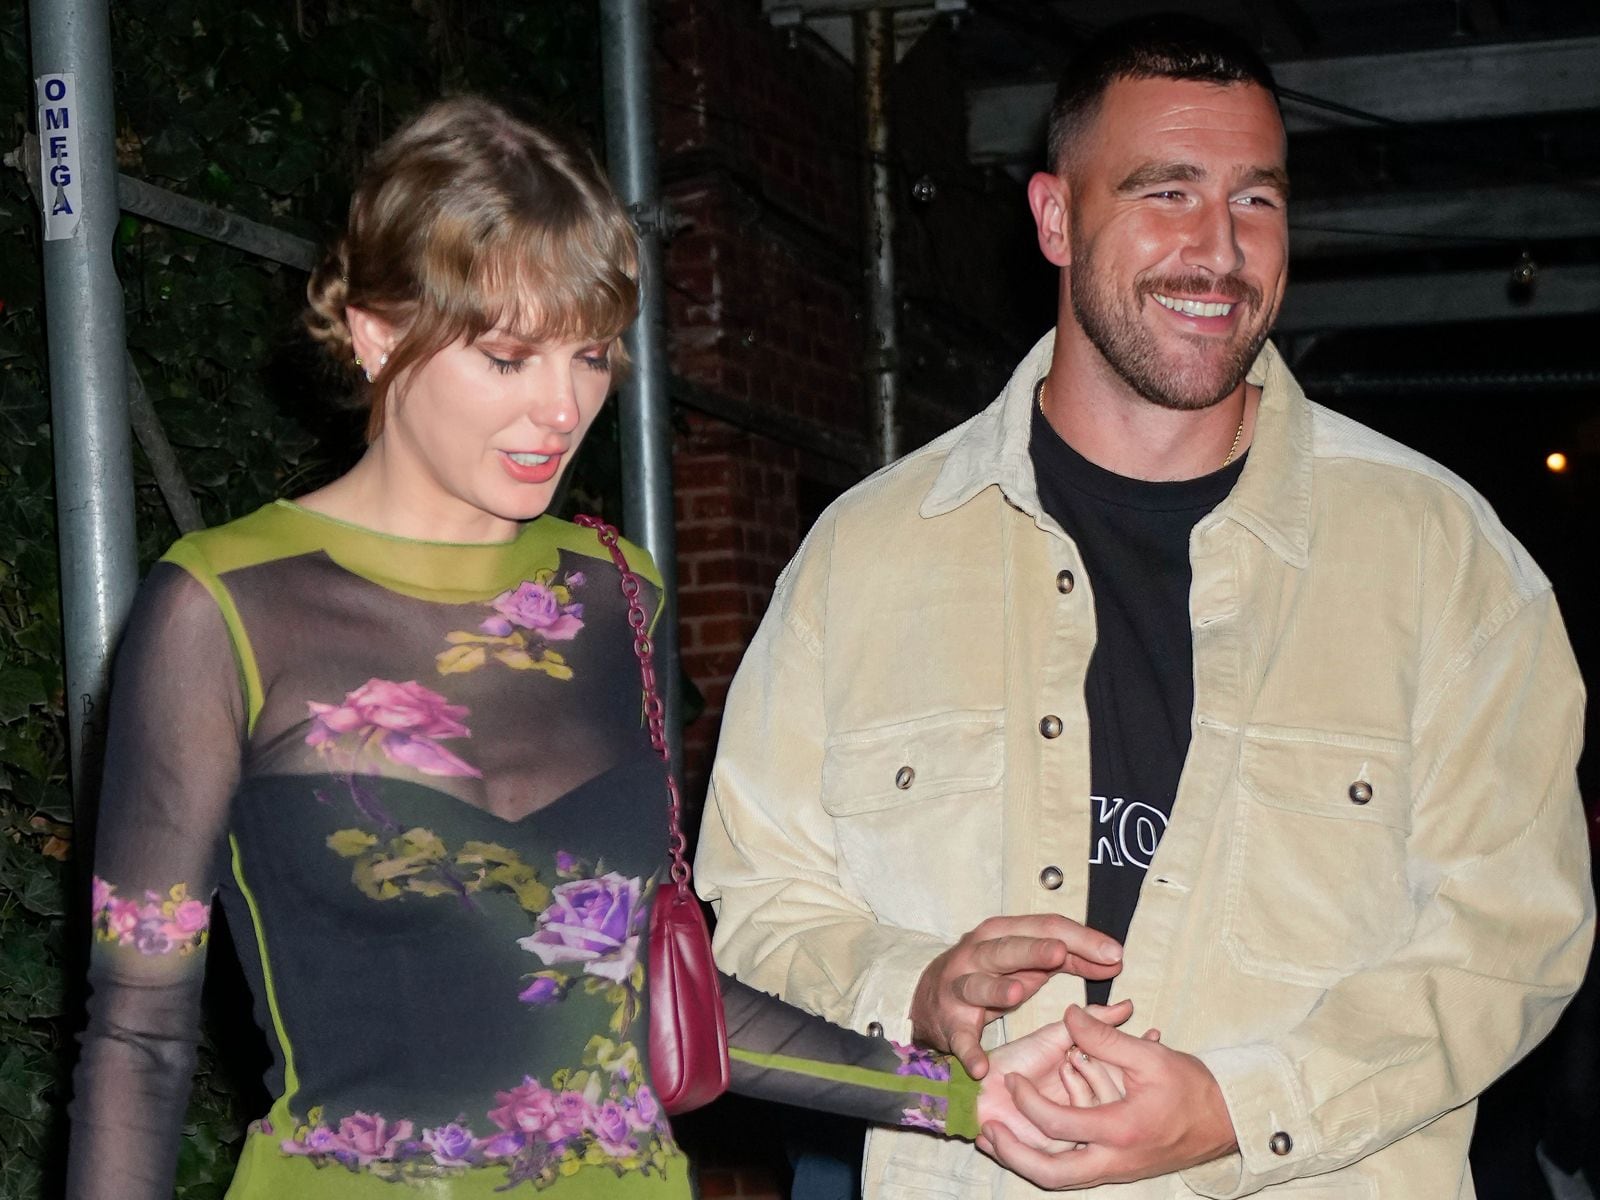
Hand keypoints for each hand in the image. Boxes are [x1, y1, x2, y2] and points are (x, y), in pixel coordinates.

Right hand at [911, 915, 1122, 1078]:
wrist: (932, 998)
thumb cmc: (993, 974)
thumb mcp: (1030, 962)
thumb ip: (1072, 959)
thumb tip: (1114, 958)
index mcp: (1003, 932)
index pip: (1044, 927)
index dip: (1079, 939)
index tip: (1113, 953)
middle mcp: (978, 953)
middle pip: (1008, 948)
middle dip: (1034, 950)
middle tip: (1059, 952)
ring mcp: (960, 987)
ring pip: (977, 984)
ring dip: (995, 988)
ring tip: (1015, 993)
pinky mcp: (950, 1023)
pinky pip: (960, 1038)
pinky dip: (968, 1051)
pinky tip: (980, 1066)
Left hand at [982, 1005, 1236, 1188]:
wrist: (1227, 1122)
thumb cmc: (1192, 1087)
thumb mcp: (1149, 1056)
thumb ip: (1104, 1037)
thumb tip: (1069, 1012)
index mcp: (1121, 1130)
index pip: (1059, 1124)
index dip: (1029, 1101)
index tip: (1014, 1079)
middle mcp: (1115, 1159)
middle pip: (1051, 1174)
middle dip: (1014, 1156)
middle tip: (987, 1132)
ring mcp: (1116, 1170)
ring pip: (1060, 1180)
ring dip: (1025, 1161)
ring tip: (995, 1139)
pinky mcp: (1118, 1170)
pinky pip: (1075, 1172)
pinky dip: (1048, 1158)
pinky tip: (1028, 1139)